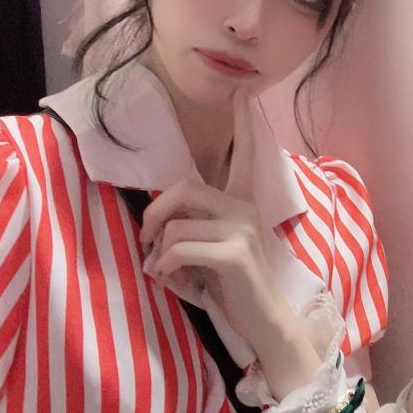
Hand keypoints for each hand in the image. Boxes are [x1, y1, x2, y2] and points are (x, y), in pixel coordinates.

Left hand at [140, 90, 320, 396]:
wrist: (265, 321)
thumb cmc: (235, 285)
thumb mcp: (215, 247)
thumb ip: (197, 224)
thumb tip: (156, 222)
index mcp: (242, 202)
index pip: (246, 155)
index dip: (243, 123)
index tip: (242, 92)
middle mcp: (245, 208)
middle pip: (185, 188)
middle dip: (156, 212)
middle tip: (147, 238)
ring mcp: (242, 229)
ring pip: (177, 223)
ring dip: (159, 251)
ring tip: (165, 269)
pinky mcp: (235, 253)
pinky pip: (180, 247)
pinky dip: (165, 266)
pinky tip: (171, 279)